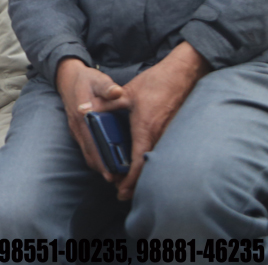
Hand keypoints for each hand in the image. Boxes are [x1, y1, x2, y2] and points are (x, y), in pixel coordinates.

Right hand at [54, 57, 126, 180]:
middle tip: (118, 180)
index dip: (102, 159)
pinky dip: (95, 157)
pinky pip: (85, 147)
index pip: (92, 142)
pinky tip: (106, 162)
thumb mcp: (98, 80)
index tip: (112, 172)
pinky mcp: (77, 129)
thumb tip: (116, 92)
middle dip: (102, 168)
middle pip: (89, 152)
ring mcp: (75, 128)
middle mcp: (77, 125)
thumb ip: (107, 87)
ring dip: (99, 164)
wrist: (67, 77)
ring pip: (86, 152)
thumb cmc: (87, 79)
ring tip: (114, 175)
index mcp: (82, 114)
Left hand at [114, 42, 209, 200]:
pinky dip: (150, 162)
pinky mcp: (173, 130)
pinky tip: (142, 164)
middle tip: (122, 193)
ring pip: (156, 161)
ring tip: (128, 183)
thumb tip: (85, 111)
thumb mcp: (126, 93)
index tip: (121, 191)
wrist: (182, 75)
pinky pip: (161, 152)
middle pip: (148, 168)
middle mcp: (160, 135)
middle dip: (135, 183)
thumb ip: (105, 104)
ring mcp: (169, 134)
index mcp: (146, 128)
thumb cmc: (155, 83)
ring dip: (142, 174)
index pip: (138, 162)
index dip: (130, 179)